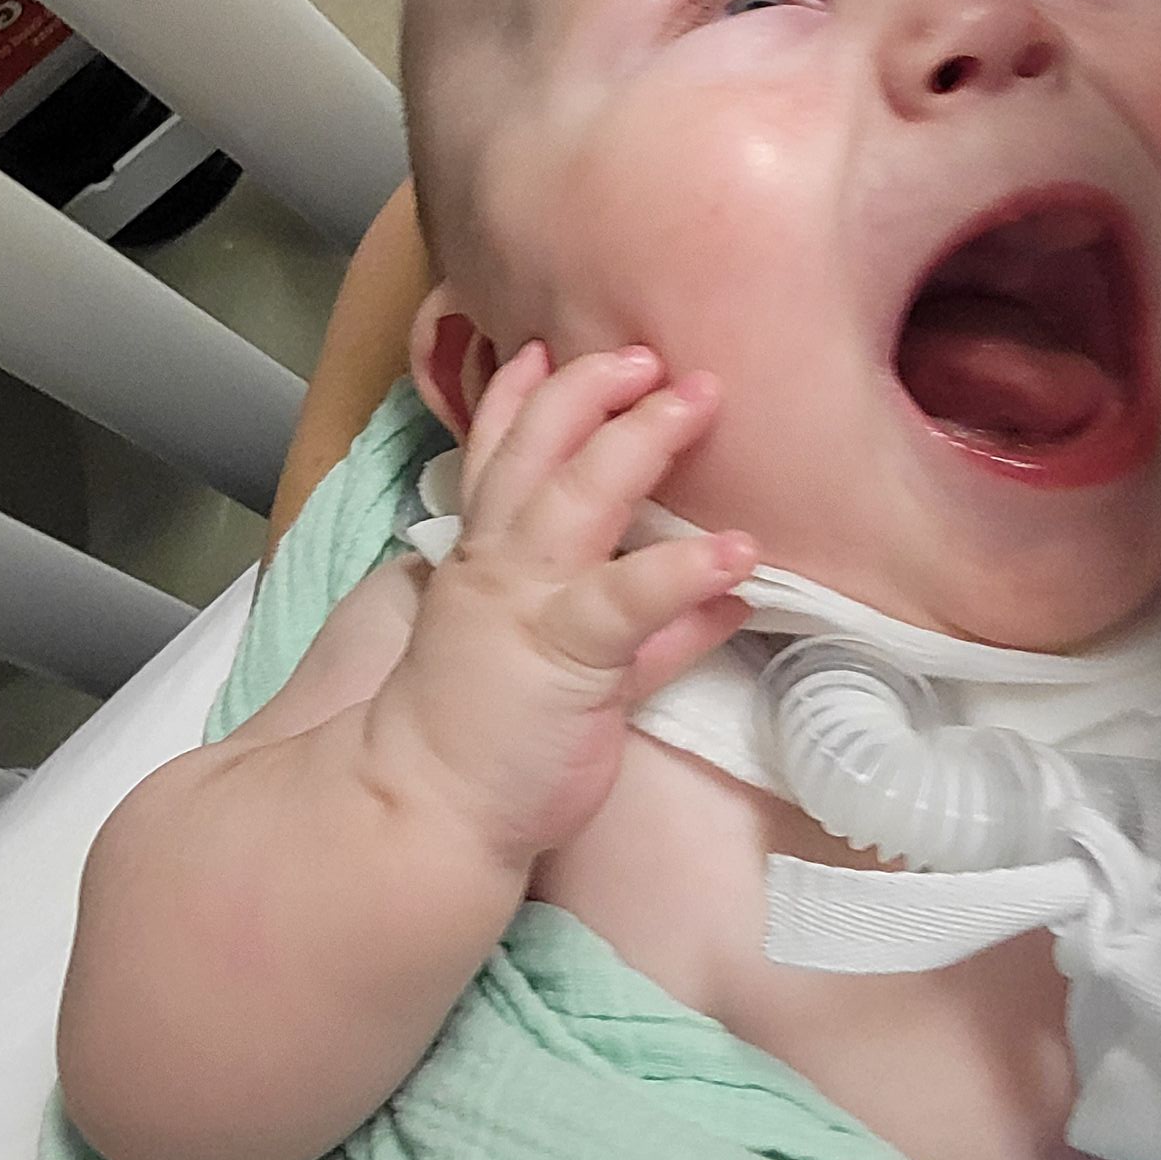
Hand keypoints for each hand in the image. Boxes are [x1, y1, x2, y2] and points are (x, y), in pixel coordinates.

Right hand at [364, 343, 754, 873]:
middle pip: (542, 450)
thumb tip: (721, 599)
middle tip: (648, 353)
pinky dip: (684, 569)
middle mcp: (501, 564)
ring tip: (699, 400)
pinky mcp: (566, 656)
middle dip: (593, 390)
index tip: (545, 345)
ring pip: (581, 499)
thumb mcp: (558, 662)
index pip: (499, 454)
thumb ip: (639, 624)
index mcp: (485, 558)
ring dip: (642, 442)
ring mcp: (529, 603)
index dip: (524, 396)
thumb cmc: (487, 736)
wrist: (424, 814)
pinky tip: (737, 550)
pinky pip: (630, 600)